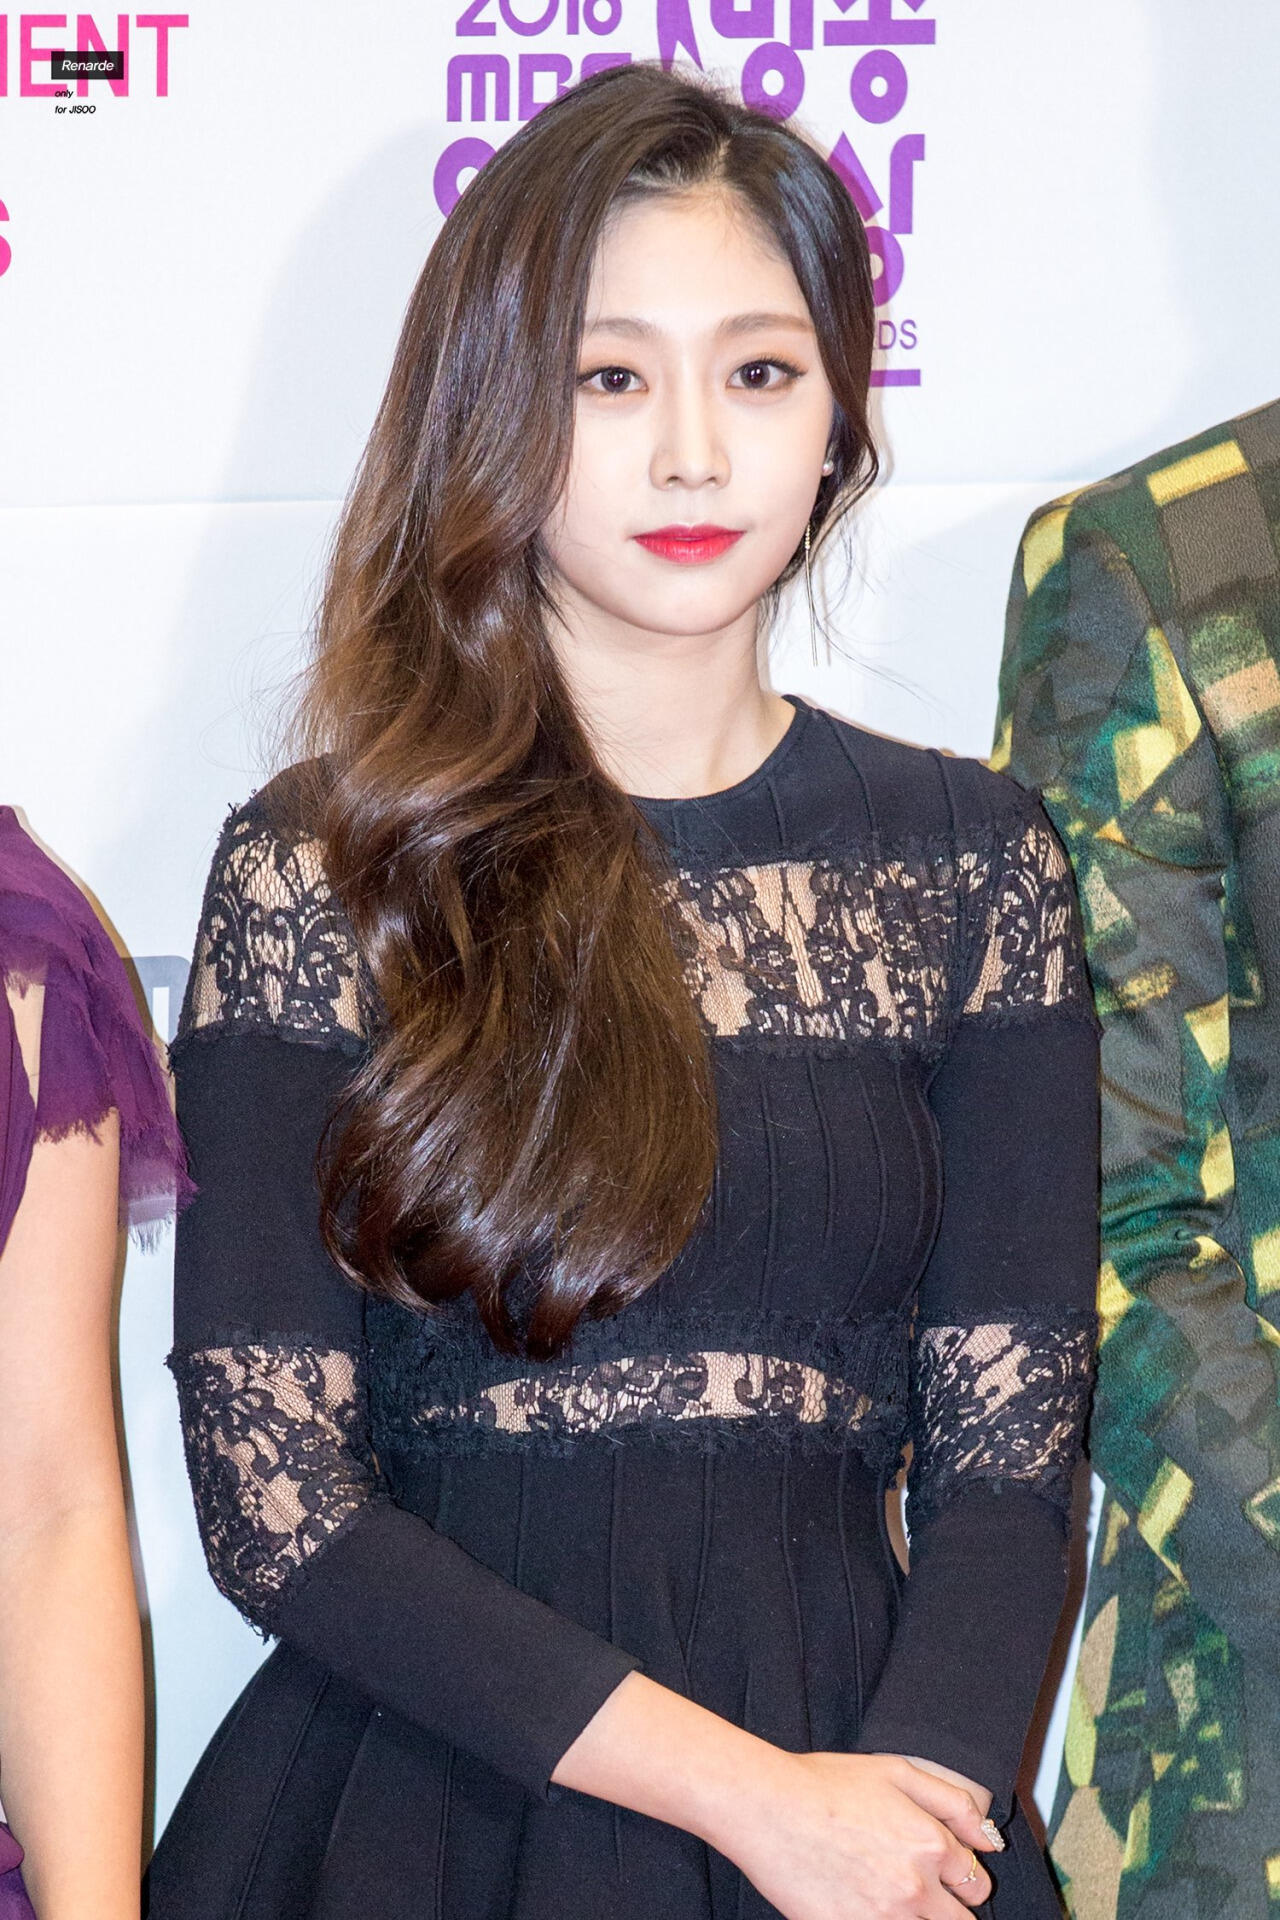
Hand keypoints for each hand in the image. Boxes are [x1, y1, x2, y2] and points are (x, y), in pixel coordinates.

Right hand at [715, 1750, 995, 1918]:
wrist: (768, 1808)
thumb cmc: (826, 1784)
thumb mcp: (896, 1771)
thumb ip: (954, 1804)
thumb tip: (991, 1841)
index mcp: (931, 1847)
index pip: (975, 1883)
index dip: (963, 1878)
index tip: (946, 1875)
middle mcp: (915, 1890)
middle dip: (949, 1909)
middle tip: (917, 1890)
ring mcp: (883, 1918)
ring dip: (919, 1918)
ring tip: (889, 1895)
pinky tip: (866, 1904)